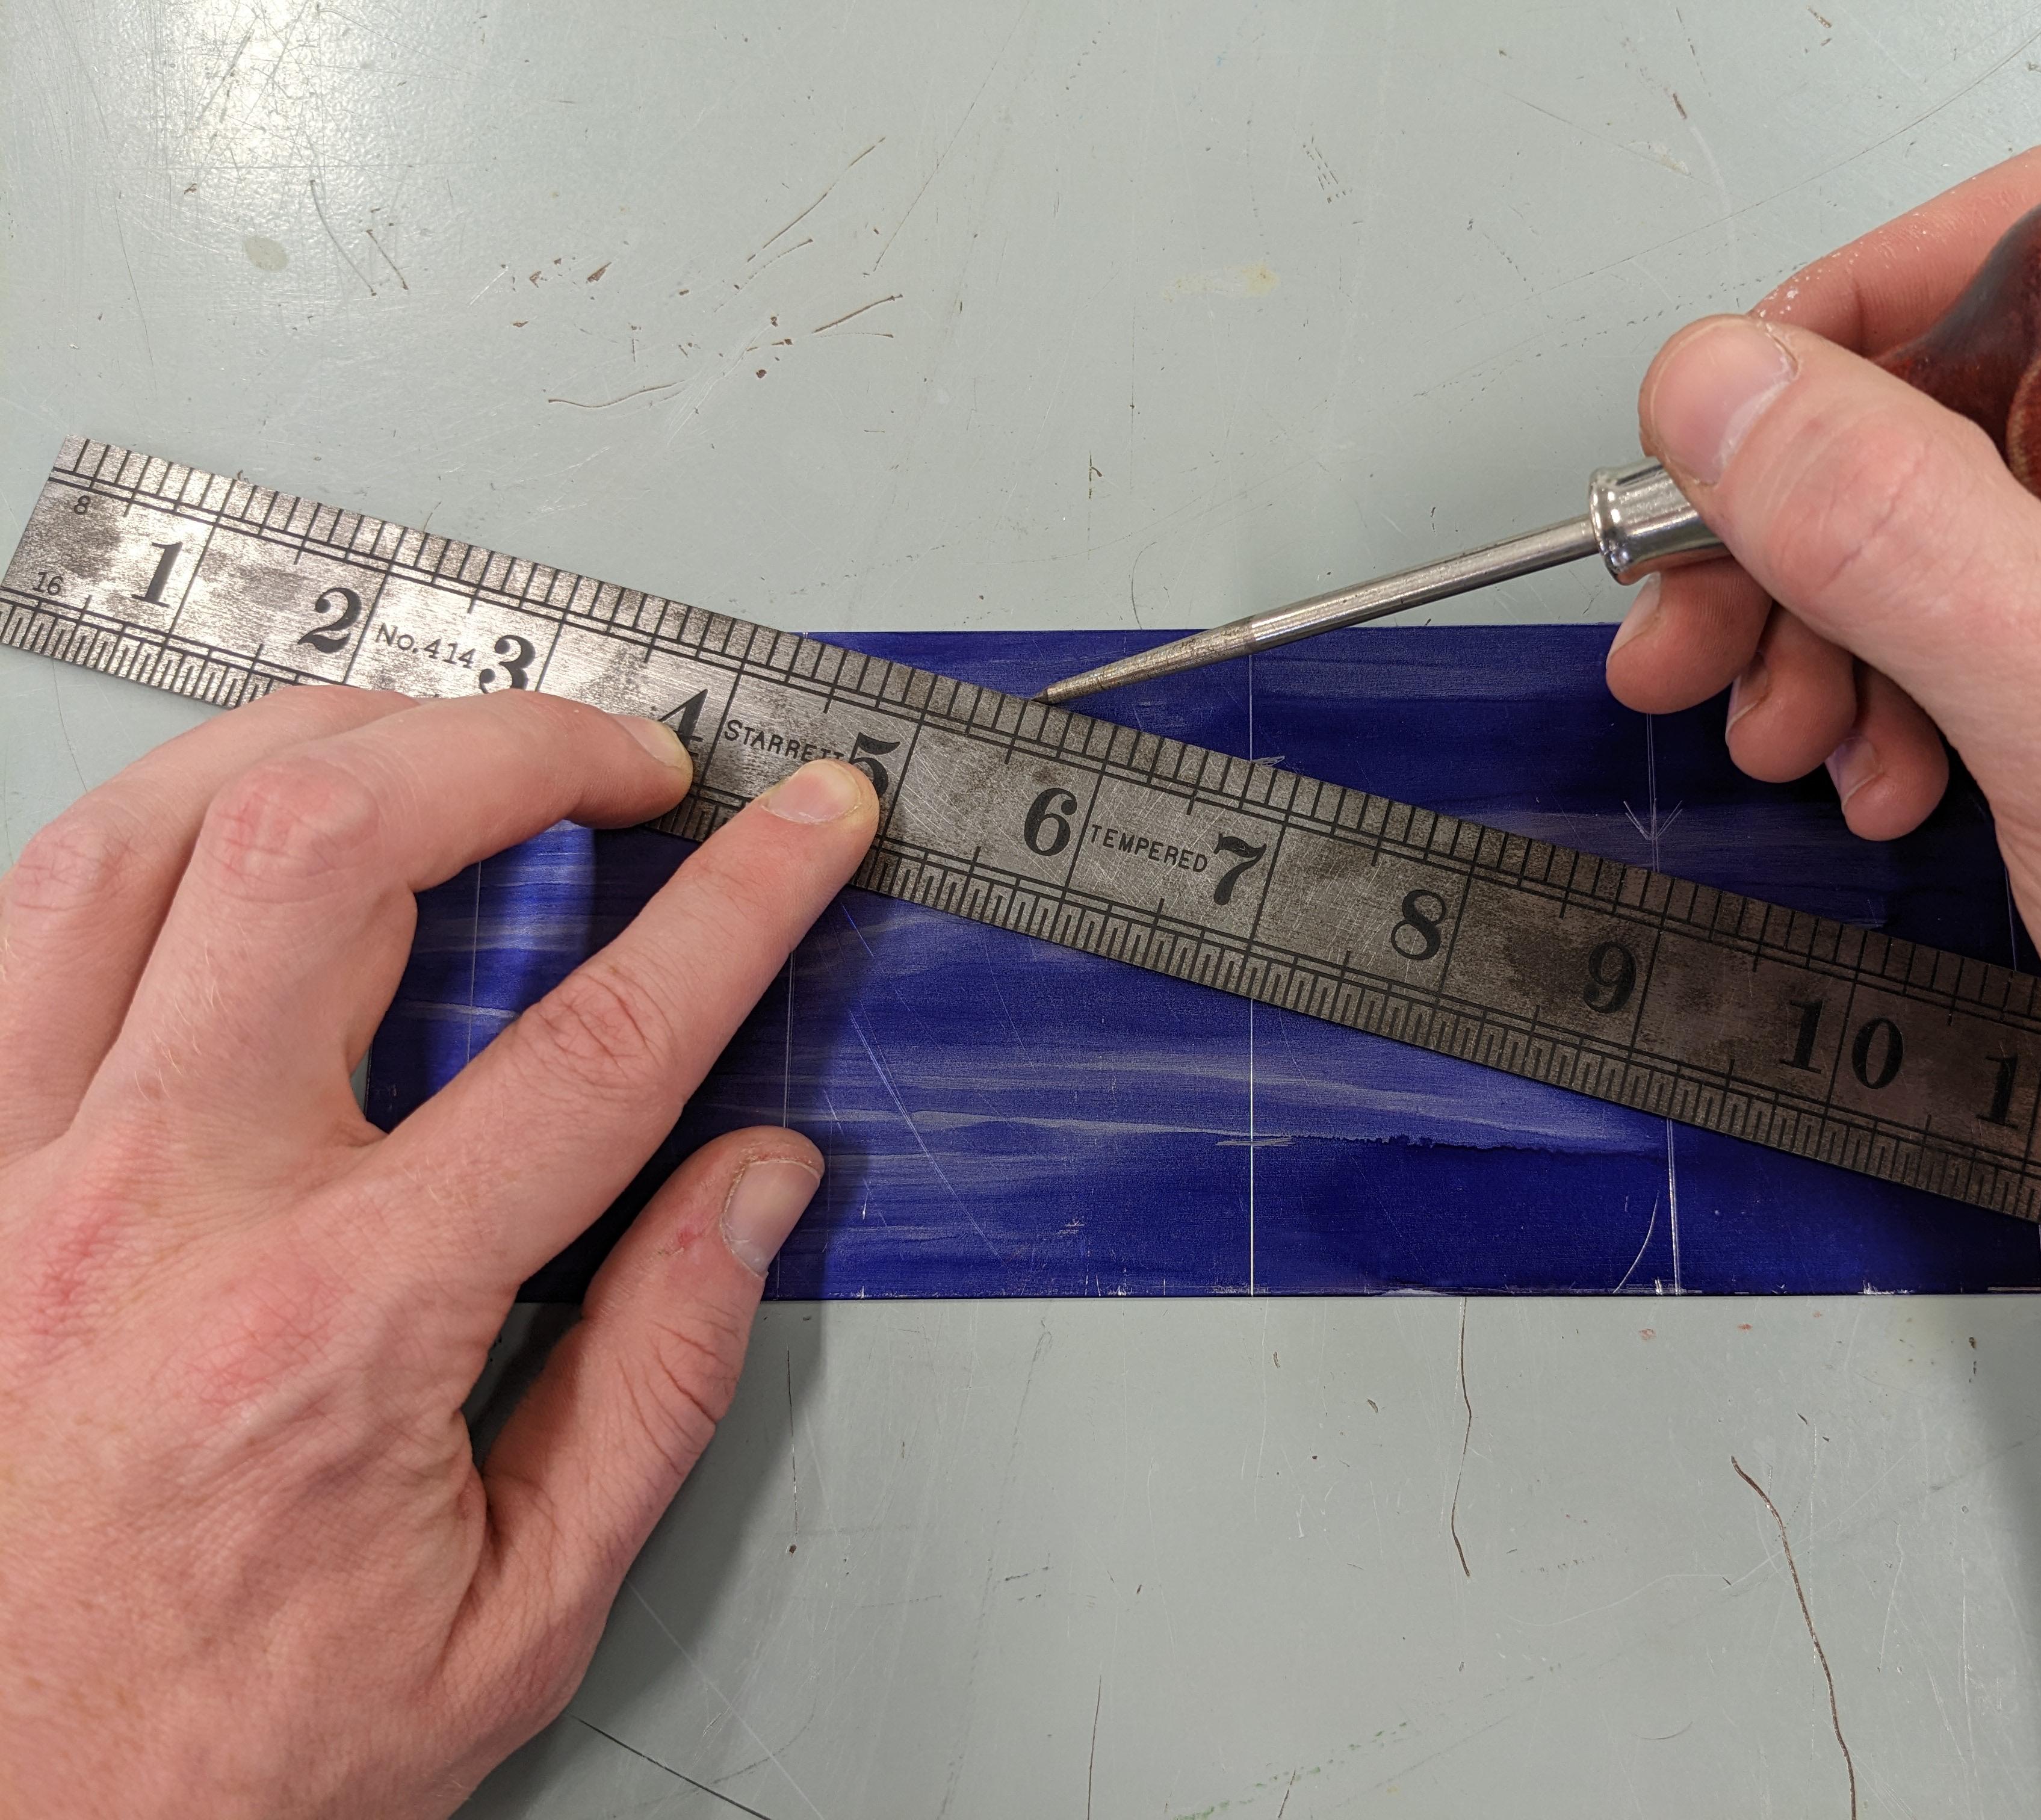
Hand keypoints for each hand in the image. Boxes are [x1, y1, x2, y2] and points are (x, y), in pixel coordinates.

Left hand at [0, 687, 876, 1815]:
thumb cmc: (220, 1754)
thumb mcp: (515, 1614)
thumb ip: (656, 1373)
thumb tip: (756, 1188)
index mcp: (335, 1328)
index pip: (596, 1045)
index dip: (733, 904)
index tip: (799, 829)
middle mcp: (150, 1215)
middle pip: (328, 848)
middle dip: (512, 744)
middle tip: (617, 756)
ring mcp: (11, 1177)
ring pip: (141, 838)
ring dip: (317, 743)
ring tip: (439, 744)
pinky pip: (21, 925)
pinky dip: (146, 835)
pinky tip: (235, 835)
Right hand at [1606, 142, 2040, 1416]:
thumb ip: (1911, 540)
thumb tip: (1726, 398)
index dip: (1868, 317)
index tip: (1728, 422)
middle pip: (1979, 388)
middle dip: (1813, 522)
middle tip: (1694, 603)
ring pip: (1953, 521)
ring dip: (1825, 628)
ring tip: (1779, 724)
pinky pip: (1973, 634)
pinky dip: (1884, 701)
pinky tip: (1863, 773)